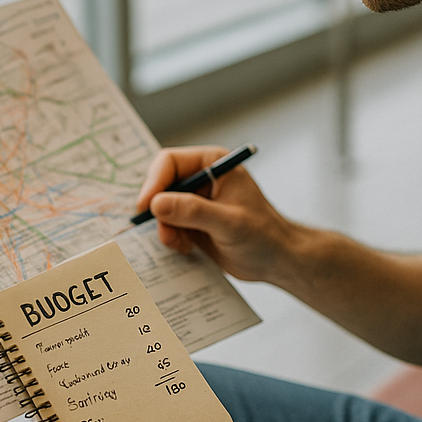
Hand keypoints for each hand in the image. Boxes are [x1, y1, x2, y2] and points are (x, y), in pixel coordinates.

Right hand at [135, 145, 299, 283]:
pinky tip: (188, 248)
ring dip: (165, 228)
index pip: (169, 162)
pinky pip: (166, 224)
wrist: (275, 260)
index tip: (146, 207)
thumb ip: (193, 211)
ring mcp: (195, 199)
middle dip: (158, 210)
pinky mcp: (191, 220)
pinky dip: (170, 238)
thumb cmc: (263, 235)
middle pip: (160, 184)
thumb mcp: (228, 222)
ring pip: (160, 207)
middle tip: (166, 233)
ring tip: (181, 244)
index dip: (153, 183)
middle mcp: (201, 177)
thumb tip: (157, 204)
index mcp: (213, 163)